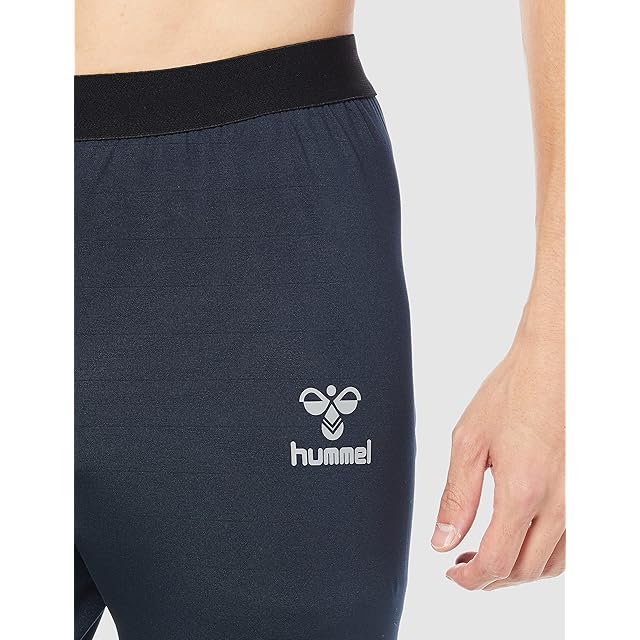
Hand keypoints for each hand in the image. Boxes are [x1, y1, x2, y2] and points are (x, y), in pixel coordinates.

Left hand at [431, 326, 564, 589]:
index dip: (470, 580)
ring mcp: (579, 501)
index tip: (453, 574)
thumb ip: (457, 496)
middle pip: (524, 571)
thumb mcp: (469, 441)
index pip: (497, 563)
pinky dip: (544, 556)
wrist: (556, 364)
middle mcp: (558, 505)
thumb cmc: (513, 393)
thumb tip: (443, 540)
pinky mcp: (588, 492)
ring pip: (551, 565)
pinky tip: (522, 539)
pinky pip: (570, 545)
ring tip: (488, 556)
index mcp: (522, 493)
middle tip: (464, 566)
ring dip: (517, 571)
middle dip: (489, 580)